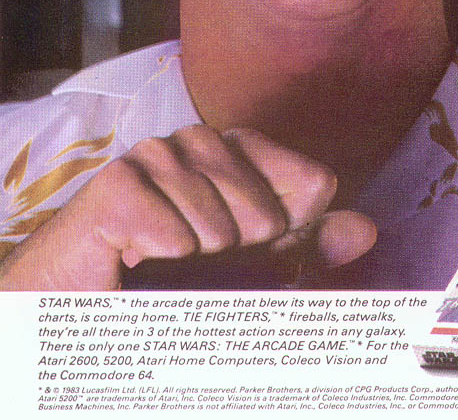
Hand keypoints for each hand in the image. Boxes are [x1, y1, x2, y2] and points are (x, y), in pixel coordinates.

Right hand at [0, 126, 375, 289]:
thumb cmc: (170, 292)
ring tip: (168, 262)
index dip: (291, 233)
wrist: (85, 321)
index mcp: (239, 157)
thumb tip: (364, 228)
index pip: (308, 178)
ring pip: (218, 213)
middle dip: (245, 250)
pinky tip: (140, 258)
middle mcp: (199, 145)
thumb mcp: (254, 276)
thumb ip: (307, 250)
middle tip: (203, 261)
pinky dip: (164, 252)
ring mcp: (155, 158)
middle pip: (266, 200)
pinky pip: (171, 225)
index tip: (259, 252)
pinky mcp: (114, 186)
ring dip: (200, 255)